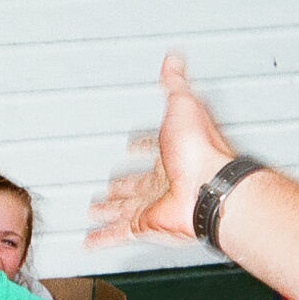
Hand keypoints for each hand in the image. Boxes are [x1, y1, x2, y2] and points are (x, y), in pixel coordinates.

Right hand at [86, 55, 235, 247]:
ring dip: (109, 209)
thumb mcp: (183, 105)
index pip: (153, 146)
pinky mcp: (146, 223)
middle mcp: (164, 180)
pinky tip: (90, 240)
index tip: (132, 144)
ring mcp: (155, 204)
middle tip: (108, 185)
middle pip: (137, 182)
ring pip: (125, 208)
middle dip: (121, 183)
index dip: (141, 144)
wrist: (208, 188)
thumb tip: (173, 59)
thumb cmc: (201, 150)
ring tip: (94, 210)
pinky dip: (102, 237)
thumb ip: (175, 83)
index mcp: (172, 151)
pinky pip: (119, 232)